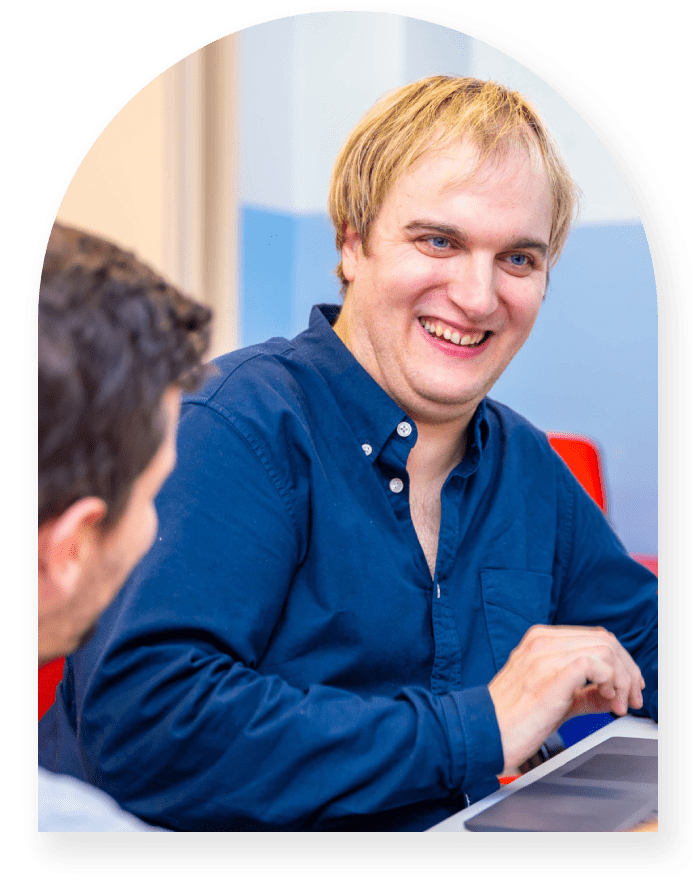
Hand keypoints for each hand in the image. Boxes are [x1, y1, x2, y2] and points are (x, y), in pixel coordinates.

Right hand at [488, 625, 644, 773]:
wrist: (485, 733)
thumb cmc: (511, 719)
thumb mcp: (552, 698)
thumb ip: (583, 693)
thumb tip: (611, 694)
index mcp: (541, 641)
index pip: (595, 637)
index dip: (620, 662)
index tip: (627, 688)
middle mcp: (542, 641)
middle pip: (605, 640)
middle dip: (628, 671)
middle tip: (631, 698)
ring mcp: (545, 655)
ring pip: (606, 649)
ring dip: (622, 679)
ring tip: (617, 703)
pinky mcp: (550, 674)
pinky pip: (596, 663)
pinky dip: (611, 681)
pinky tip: (606, 699)